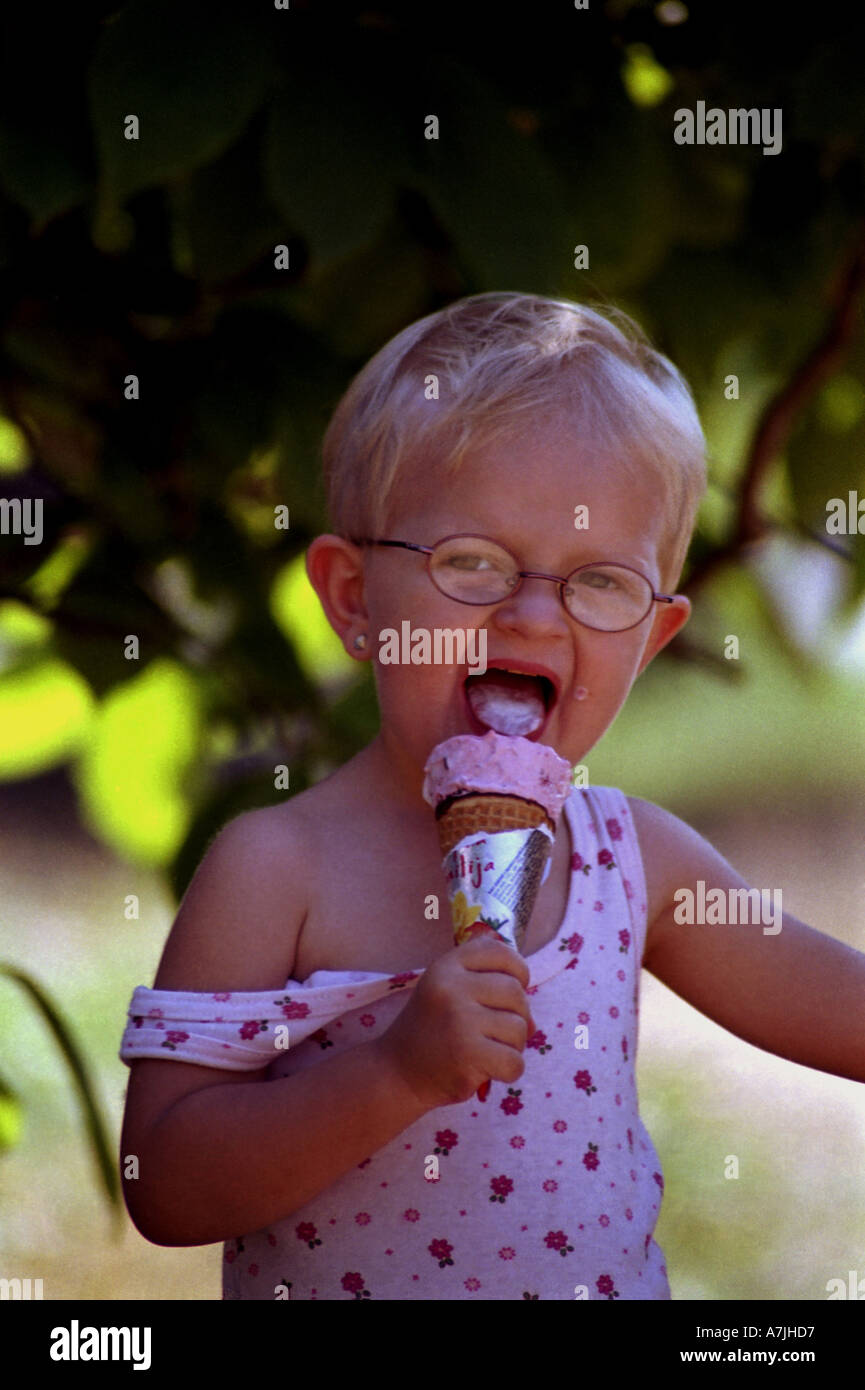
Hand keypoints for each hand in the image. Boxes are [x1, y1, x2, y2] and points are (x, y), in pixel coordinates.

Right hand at [375, 935, 535, 1109]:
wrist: (397, 1072)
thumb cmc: (432, 1031)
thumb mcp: (447, 991)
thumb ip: (486, 986)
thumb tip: (532, 1021)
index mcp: (446, 965)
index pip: (500, 952)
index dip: (517, 971)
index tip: (509, 991)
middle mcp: (451, 986)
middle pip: (516, 992)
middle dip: (517, 1015)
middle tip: (495, 1032)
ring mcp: (459, 1019)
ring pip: (519, 1028)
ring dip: (512, 1046)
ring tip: (487, 1051)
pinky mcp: (468, 1054)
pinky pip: (514, 1061)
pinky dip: (509, 1071)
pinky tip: (488, 1071)